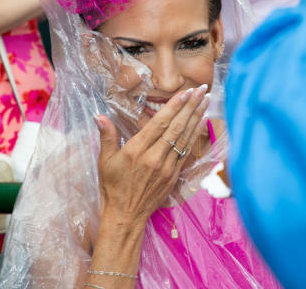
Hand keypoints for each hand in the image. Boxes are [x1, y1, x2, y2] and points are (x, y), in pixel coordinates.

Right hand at [95, 84, 209, 222]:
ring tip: (205, 101)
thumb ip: (106, 136)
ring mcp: (167, 168)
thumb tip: (99, 116)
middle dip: (190, 107)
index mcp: (137, 151)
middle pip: (176, 128)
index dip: (173, 107)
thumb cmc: (112, 187)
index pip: (159, 124)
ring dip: (196, 118)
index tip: (185, 92)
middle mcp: (154, 158)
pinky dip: (194, 136)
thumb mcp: (104, 161)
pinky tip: (201, 123)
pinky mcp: (173, 176)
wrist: (126, 215)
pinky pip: (186, 152)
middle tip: (201, 89)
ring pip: (184, 138)